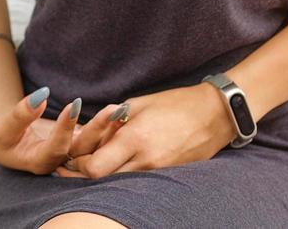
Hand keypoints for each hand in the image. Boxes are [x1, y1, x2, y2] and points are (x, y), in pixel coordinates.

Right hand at [0, 87, 129, 175]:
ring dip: (108, 129)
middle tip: (113, 109)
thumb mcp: (4, 125)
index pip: (57, 148)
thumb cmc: (2, 135)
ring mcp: (70, 155)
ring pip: (93, 146)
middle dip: (99, 130)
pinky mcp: (77, 145)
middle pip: (82, 150)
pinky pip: (95, 139)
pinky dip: (107, 127)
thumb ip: (21, 113)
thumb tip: (40, 97)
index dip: (65, 128)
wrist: (6, 141)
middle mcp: (59, 163)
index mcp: (39, 162)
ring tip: (121, 109)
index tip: (75, 104)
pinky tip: (120, 112)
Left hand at [51, 82, 236, 177]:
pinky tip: (120, 164)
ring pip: (120, 184)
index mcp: (134, 138)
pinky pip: (138, 181)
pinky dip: (124, 175)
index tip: (71, 157)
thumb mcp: (138, 104)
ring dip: (105, 176)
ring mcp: (158, 172)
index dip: (78, 165)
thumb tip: (89, 133)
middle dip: (85, 174)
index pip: (95, 167)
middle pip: (103, 181)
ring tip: (96, 163)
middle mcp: (145, 160)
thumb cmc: (176, 103)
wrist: (216, 114)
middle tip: (75, 165)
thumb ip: (111, 121)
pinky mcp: (168, 176)